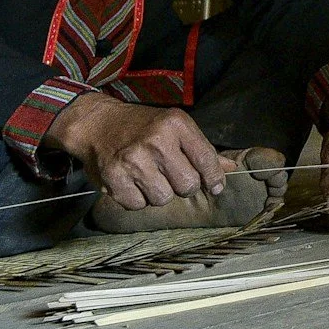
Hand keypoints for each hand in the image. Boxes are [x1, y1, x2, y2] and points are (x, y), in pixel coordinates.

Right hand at [48, 94, 230, 208]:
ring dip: (158, 193)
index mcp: (176, 124)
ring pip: (163, 199)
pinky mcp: (114, 176)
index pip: (207, 159)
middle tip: (171, 176)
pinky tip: (131, 182)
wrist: (98, 123)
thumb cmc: (142, 127)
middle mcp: (156, 140)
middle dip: (182, 186)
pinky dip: (136, 199)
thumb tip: (230, 167)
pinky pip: (137, 205)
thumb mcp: (174, 127)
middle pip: (187, 186)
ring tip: (148, 177)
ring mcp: (133, 159)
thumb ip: (201, 149)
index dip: (214, 178)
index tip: (215, 186)